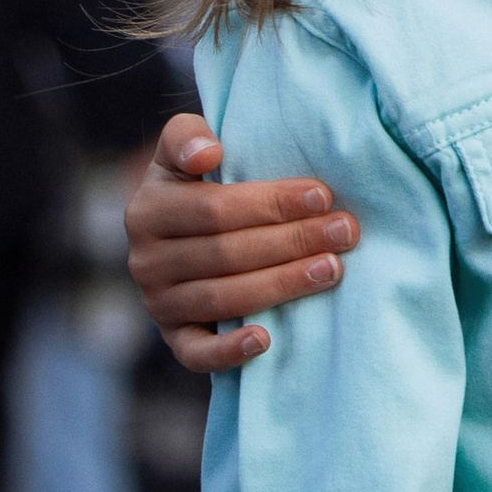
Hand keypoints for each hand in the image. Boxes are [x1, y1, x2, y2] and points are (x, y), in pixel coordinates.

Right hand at [127, 107, 354, 375]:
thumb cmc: (197, 184)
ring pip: (224, 298)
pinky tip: (267, 339)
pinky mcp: (174, 339)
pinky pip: (197, 354)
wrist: (181, 233)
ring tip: (331, 269)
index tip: (322, 196)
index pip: (215, 210)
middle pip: (227, 254)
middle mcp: (146, 261)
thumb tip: (209, 154)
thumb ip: (186, 137)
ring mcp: (159, 304)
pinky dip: (229, 351)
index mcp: (148, 210)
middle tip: (345, 231)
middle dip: (293, 241)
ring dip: (282, 285)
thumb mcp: (182, 150)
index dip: (271, 203)